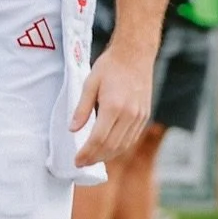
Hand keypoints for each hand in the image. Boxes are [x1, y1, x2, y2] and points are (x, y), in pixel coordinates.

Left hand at [72, 45, 155, 167]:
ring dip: (107, 156)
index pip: (98, 138)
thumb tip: (72, 130)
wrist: (135, 54)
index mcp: (113, 106)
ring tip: (93, 159)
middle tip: (82, 163)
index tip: (76, 160)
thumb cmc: (110, 66)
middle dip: (95, 158)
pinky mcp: (145, 115)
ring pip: (123, 146)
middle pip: (111, 146)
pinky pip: (131, 138)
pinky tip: (109, 149)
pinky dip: (119, 148)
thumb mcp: (90, 83)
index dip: (86, 153)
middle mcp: (129, 114)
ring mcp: (139, 116)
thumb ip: (81, 108)